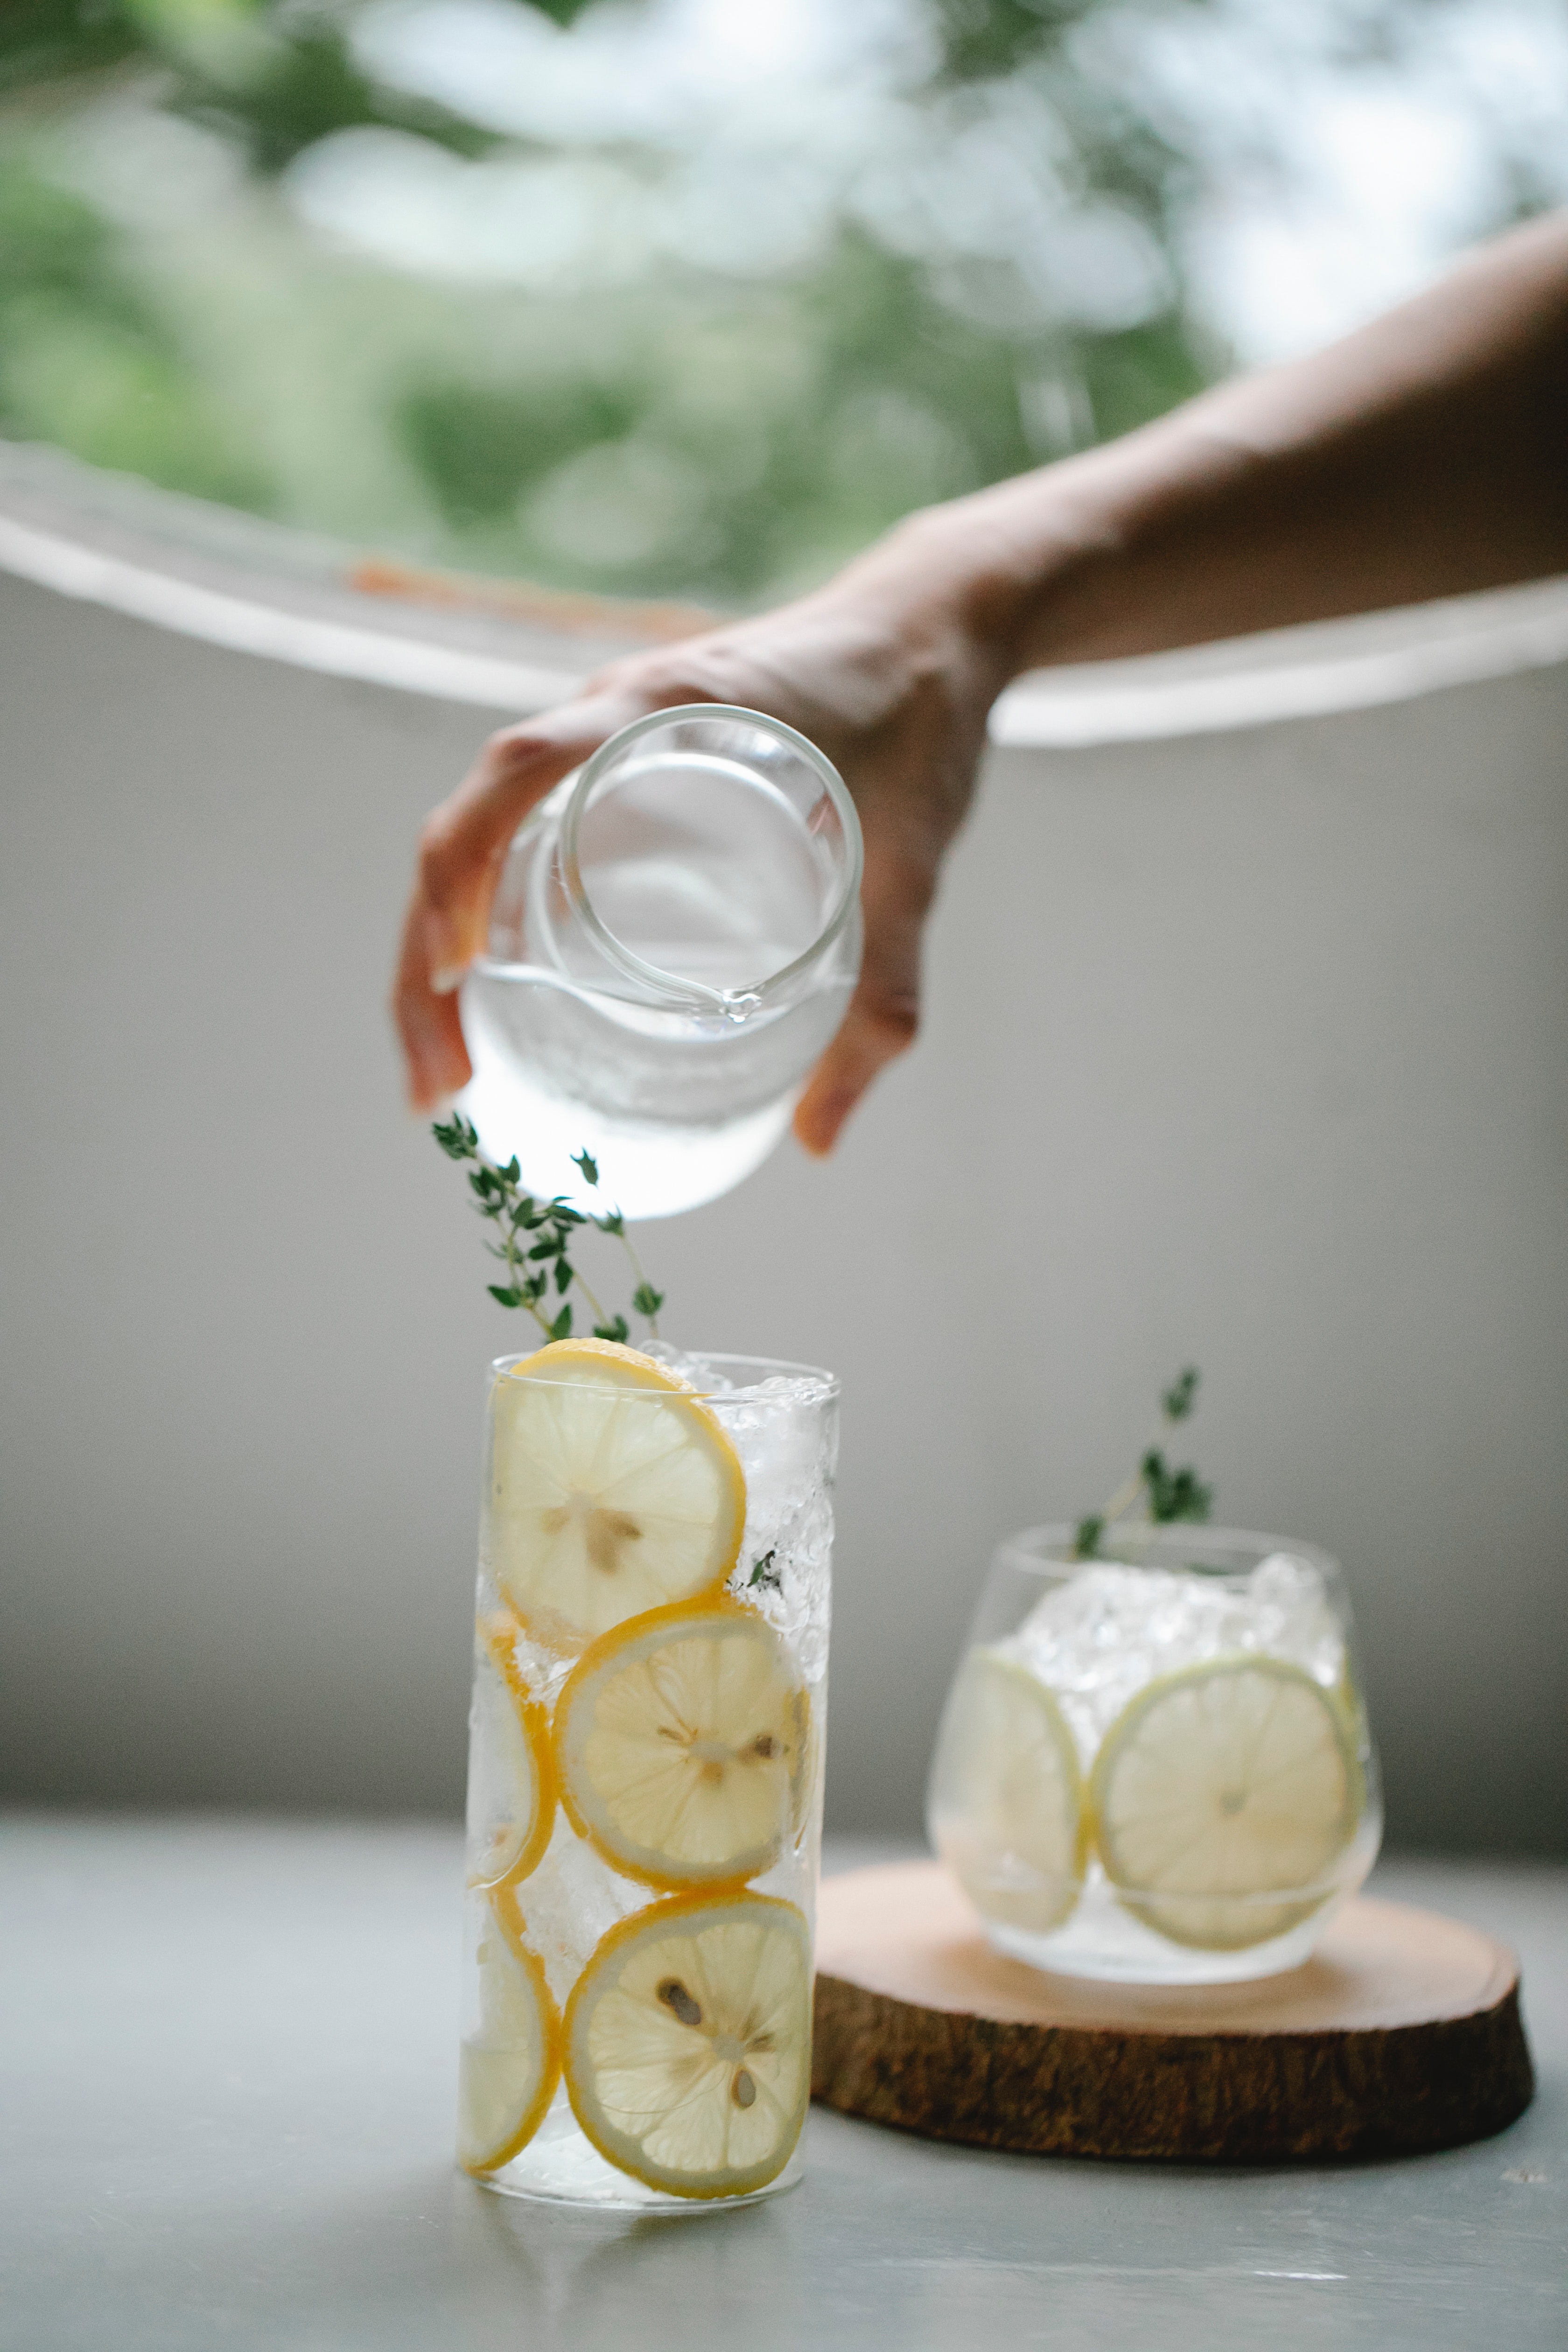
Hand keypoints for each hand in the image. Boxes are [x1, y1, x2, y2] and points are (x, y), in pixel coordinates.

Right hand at [393, 524, 1008, 1153]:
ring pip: (482, 838)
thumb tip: (821, 1141)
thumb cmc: (923, 725)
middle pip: (468, 825)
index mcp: (667, 707)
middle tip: (441, 1081)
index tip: (456, 977)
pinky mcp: (621, 768)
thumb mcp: (911, 866)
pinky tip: (493, 997)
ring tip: (447, 1062)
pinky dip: (488, 913)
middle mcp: (613, 715)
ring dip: (442, 943)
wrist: (936, 630)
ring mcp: (607, 740)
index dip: (462, 867)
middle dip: (427, 957)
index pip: (519, 769)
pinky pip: (525, 836)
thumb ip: (883, 996)